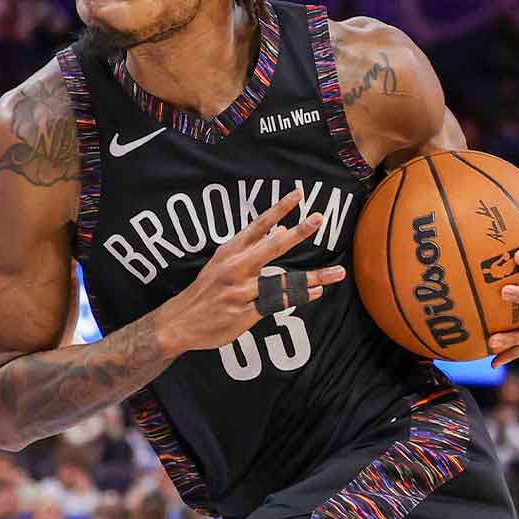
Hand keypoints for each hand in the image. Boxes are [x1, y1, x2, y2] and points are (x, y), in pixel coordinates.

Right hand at [160, 188, 347, 353]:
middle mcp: (236, 268)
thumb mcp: (221, 262)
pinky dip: (299, 296)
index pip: (257, 225)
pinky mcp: (245, 313)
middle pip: (272, 247)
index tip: (298, 195)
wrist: (180, 323)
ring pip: (283, 280)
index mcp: (230, 252)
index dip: (278, 209)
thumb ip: (249, 246)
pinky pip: (278, 303)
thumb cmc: (205, 291)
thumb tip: (279, 228)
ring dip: (314, 277)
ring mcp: (241, 291)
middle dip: (298, 232)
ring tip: (338, 273)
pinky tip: (317, 291)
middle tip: (318, 219)